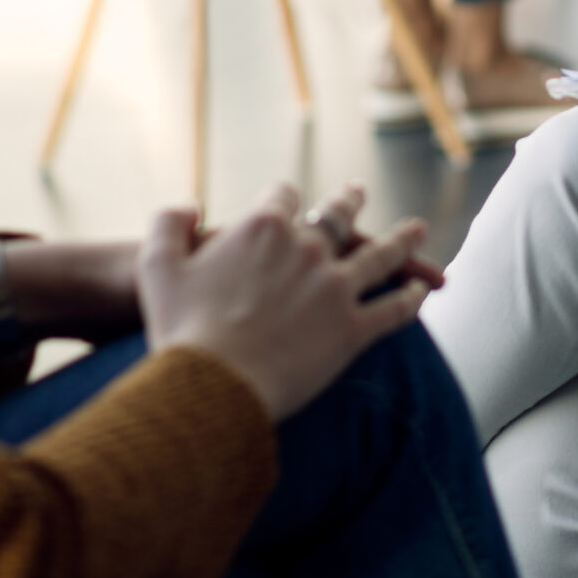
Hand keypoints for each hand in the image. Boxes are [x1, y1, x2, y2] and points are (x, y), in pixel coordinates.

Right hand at [137, 182, 430, 419]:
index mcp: (263, 228)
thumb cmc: (180, 328)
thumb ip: (168, 222)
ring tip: (417, 229)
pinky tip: (419, 291)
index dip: (283, 201)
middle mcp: (306, 249)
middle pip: (337, 217)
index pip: (282, 198)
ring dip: (401, 240)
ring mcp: (335, 288)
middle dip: (349, 202)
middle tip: (358, 192)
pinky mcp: (352, 331)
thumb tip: (191, 205)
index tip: (287, 204)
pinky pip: (392, 310)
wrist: (213, 385)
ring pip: (379, 256)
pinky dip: (409, 298)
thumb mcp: (157, 264)